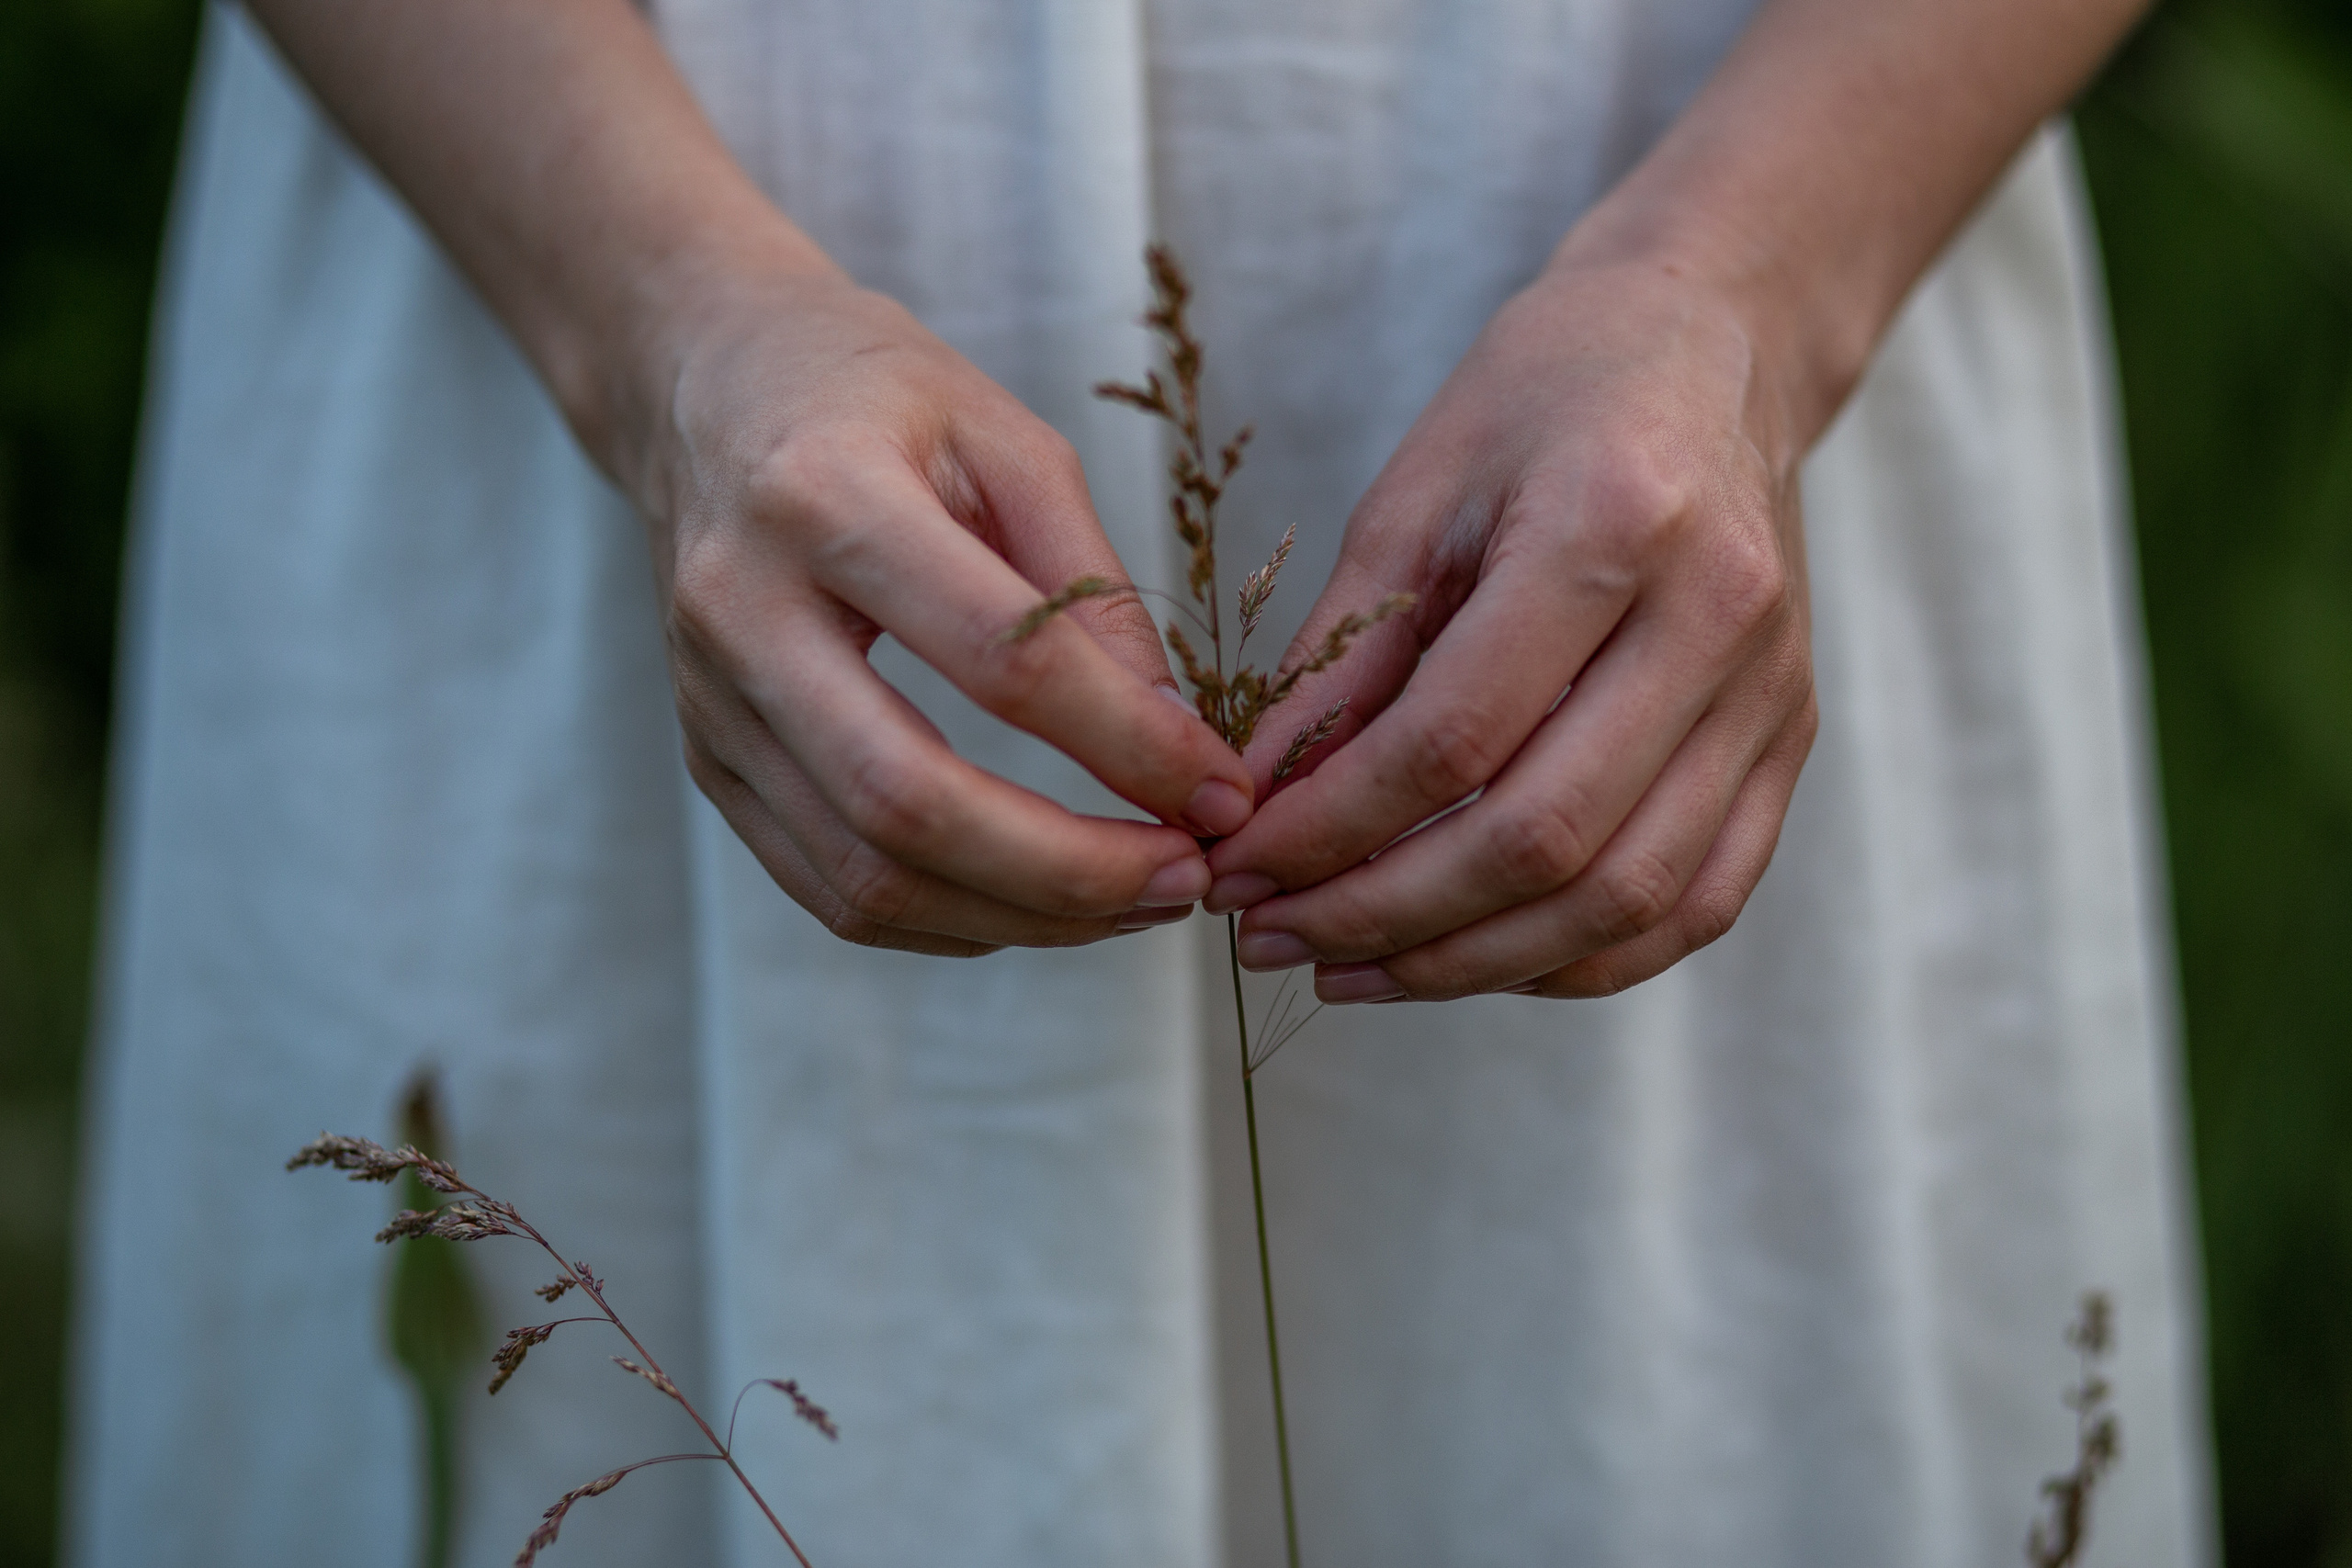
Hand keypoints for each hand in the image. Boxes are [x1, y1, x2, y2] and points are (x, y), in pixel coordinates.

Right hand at [637, 266, 1254, 954]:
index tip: (1226, 792)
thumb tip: (1175, 740)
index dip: (1128, 746)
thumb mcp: (1005, 438)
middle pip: (908, 802)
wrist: (704, 386)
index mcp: (824, 497)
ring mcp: (710, 704)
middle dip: (1070, 871)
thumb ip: (1089, 587)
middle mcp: (741, 612)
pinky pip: (829, 889)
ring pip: (865, 875)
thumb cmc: (873, 395)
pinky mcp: (709, 763)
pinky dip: (951, 921)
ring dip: (1022, 917)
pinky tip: (1040, 903)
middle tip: (1188, 879)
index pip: (999, 660)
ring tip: (1137, 902)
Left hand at [1203, 253, 1817, 998]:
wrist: (1714, 344)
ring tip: (1351, 968)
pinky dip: (1579, 959)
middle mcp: (1716, 621)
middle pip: (1543, 841)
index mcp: (1613, 527)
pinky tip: (1472, 958)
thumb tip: (1253, 802)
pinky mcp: (1791, 741)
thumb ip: (1344, 657)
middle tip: (1270, 935)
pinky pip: (1697, 903)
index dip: (1328, 829)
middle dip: (1384, 915)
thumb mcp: (1416, 493)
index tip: (1234, 868)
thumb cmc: (1546, 397)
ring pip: (1625, 900)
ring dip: (1470, 962)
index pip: (1452, 741)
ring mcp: (1773, 693)